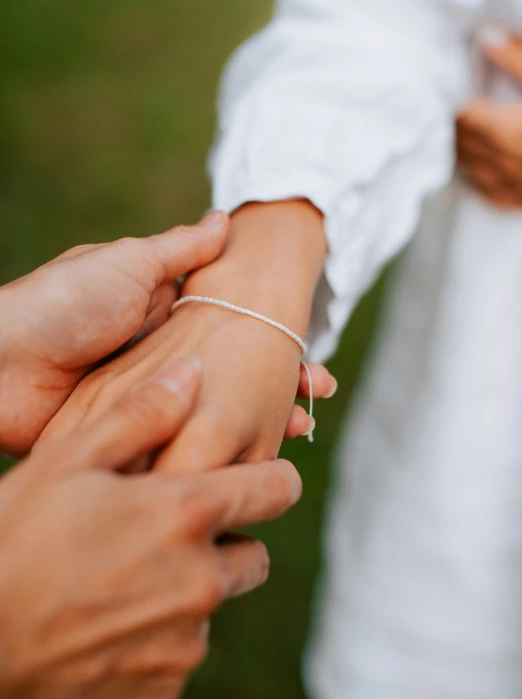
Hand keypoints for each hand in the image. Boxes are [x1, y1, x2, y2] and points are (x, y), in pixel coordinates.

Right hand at [0, 358, 300, 698]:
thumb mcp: (67, 462)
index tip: (261, 481)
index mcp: (185, 515)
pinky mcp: (164, 687)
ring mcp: (185, 641)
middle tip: (168, 536)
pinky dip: (159, 637)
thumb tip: (193, 372)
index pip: (277, 491)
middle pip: (254, 557)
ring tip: (121, 581)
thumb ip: (141, 415)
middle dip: (226, 543)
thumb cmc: (12, 542)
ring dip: (186, 592)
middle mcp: (200, 581)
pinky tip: (106, 623)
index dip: (275, 481)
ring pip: (212, 606)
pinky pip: (180, 652)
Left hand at [39, 201, 331, 468]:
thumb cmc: (58, 303)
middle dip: (277, 388)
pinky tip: (243, 467)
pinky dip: (210, 458)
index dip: (275, 348)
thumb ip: (177, 251)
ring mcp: (146, 406)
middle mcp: (161, 367)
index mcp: (164, 323)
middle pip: (231, 380)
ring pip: (212, 418)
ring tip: (297, 430)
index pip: (235, 336)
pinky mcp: (126, 440)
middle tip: (316, 397)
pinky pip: (176, 450)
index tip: (311, 362)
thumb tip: (224, 220)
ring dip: (256, 424)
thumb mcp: (124, 264)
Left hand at [457, 31, 521, 206]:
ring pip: (474, 170)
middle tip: (451, 109)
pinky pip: (493, 194)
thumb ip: (516, 60)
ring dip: (464, 153)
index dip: (454, 103)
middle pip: (464, 144)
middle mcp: (505, 161)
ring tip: (461, 136)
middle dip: (455, 127)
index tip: (451, 91)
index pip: (462, 117)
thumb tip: (487, 39)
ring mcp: (516, 184)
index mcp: (506, 129)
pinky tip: (480, 172)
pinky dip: (482, 181)